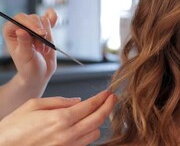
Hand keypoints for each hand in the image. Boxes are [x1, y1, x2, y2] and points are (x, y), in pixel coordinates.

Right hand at [0, 90, 115, 145]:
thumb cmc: (13, 128)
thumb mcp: (33, 105)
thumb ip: (58, 101)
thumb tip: (77, 101)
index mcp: (60, 119)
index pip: (91, 106)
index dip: (103, 98)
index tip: (109, 93)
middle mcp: (67, 134)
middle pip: (98, 119)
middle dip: (108, 107)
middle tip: (112, 99)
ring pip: (95, 133)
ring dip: (98, 122)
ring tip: (97, 113)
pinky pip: (84, 144)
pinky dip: (89, 134)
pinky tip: (85, 126)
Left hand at [2, 8, 57, 85]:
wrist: (39, 73)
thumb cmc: (28, 67)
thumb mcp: (25, 57)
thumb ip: (24, 43)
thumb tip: (21, 30)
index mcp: (10, 31)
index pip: (20, 19)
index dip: (31, 24)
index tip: (41, 34)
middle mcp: (21, 27)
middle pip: (34, 18)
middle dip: (40, 33)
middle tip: (40, 48)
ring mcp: (34, 27)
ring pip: (44, 21)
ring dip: (47, 36)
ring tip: (43, 49)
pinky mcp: (45, 29)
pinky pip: (50, 17)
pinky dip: (53, 18)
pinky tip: (54, 21)